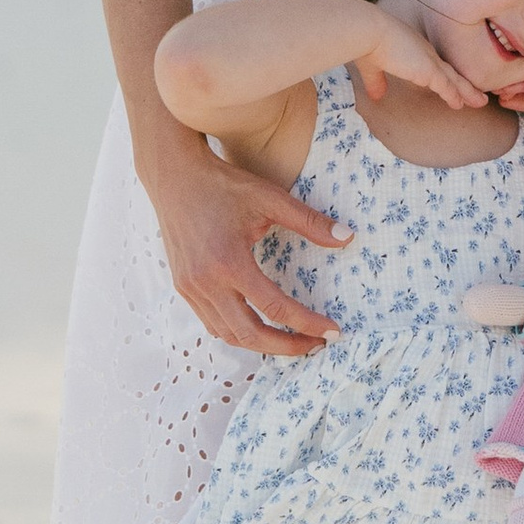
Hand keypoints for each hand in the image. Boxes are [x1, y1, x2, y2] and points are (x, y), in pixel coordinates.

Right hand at [144, 138, 345, 354]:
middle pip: (250, 334)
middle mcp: (206, 283)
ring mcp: (190, 288)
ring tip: (292, 340)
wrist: (175, 176)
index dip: (307, 324)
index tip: (332, 331)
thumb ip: (310, 221)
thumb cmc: (224, 184)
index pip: (274, 308)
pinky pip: (212, 323)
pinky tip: (258, 326)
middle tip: (316, 346)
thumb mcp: (270, 198)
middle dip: (286, 347)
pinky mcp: (183, 287)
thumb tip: (349, 237)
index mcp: (229, 263)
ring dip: (262, 344)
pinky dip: (238, 332)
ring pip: (229, 335)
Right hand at [353, 6, 484, 114]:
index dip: (446, 76)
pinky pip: (446, 86)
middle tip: (477, 95)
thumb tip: (376, 96)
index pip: (435, 65)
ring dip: (467, 91)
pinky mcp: (427, 70)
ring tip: (480, 102)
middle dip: (464, 84)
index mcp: (414, 48)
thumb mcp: (373, 66)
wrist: (369, 31)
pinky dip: (454, 95)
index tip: (454, 84)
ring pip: (454, 79)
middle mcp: (425, 52)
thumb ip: (377, 81)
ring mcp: (428, 60)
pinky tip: (461, 105)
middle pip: (450, 71)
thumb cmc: (367, 42)